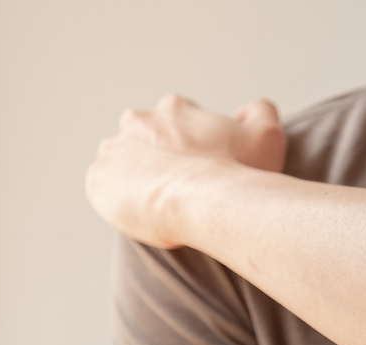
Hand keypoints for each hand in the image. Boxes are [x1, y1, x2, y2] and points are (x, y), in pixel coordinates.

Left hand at [86, 95, 285, 247]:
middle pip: (147, 141)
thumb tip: (245, 112)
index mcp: (174, 109)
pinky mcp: (97, 181)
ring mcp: (114, 151)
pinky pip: (106, 190)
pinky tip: (144, 214)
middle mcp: (138, 122)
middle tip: (183, 189)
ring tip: (160, 205)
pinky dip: (120, 200)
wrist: (205, 202)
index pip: (179, 126)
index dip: (194, 149)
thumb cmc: (238, 171)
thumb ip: (261, 112)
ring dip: (138, 179)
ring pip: (124, 165)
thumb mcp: (268, 134)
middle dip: (162, 160)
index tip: (205, 170)